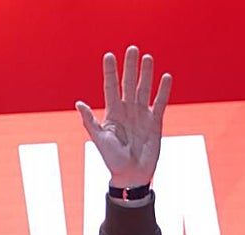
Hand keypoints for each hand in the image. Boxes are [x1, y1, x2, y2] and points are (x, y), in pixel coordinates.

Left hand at [75, 46, 171, 187]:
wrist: (131, 175)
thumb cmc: (112, 160)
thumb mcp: (99, 140)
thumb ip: (90, 121)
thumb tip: (78, 103)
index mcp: (112, 113)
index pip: (111, 87)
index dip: (110, 72)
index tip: (109, 56)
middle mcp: (127, 110)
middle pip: (128, 83)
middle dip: (130, 66)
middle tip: (132, 48)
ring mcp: (142, 114)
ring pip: (144, 89)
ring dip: (146, 74)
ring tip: (147, 57)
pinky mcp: (155, 121)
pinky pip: (160, 102)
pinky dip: (163, 90)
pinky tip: (166, 77)